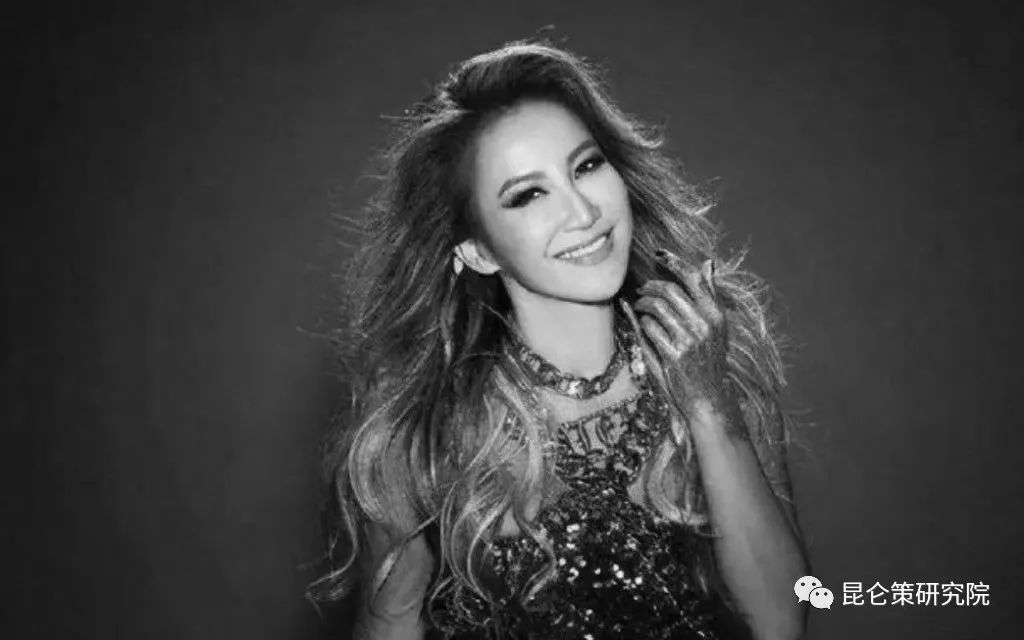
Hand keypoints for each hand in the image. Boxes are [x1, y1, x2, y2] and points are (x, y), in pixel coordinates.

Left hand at [633, 252, 736, 421]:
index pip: (695, 279)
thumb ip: (709, 295)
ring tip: (640, 306)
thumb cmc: (707, 359)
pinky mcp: (674, 355)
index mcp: (717, 315)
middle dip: (651, 286)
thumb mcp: (716, 326)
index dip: (675, 262)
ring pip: (657, 308)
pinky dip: (643, 323)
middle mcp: (705, 325)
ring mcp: (690, 340)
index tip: (659, 254)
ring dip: (643, 304)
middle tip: (642, 289)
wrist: (707, 397)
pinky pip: (650, 328)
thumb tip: (708, 263)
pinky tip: (644, 326)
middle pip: (671, 291)